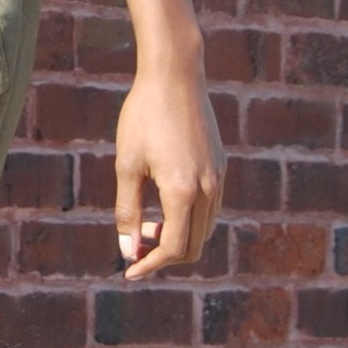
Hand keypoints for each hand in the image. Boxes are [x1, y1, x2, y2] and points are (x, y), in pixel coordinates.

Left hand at [114, 54, 224, 279]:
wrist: (175, 76)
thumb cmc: (144, 117)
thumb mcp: (127, 165)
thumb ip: (127, 211)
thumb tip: (128, 250)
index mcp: (183, 191)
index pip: (174, 248)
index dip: (151, 265)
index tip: (129, 271)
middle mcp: (209, 189)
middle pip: (193, 245)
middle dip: (164, 254)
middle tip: (135, 243)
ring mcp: (219, 177)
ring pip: (204, 228)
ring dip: (178, 236)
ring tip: (147, 222)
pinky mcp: (221, 165)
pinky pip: (210, 207)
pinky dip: (189, 218)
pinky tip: (164, 203)